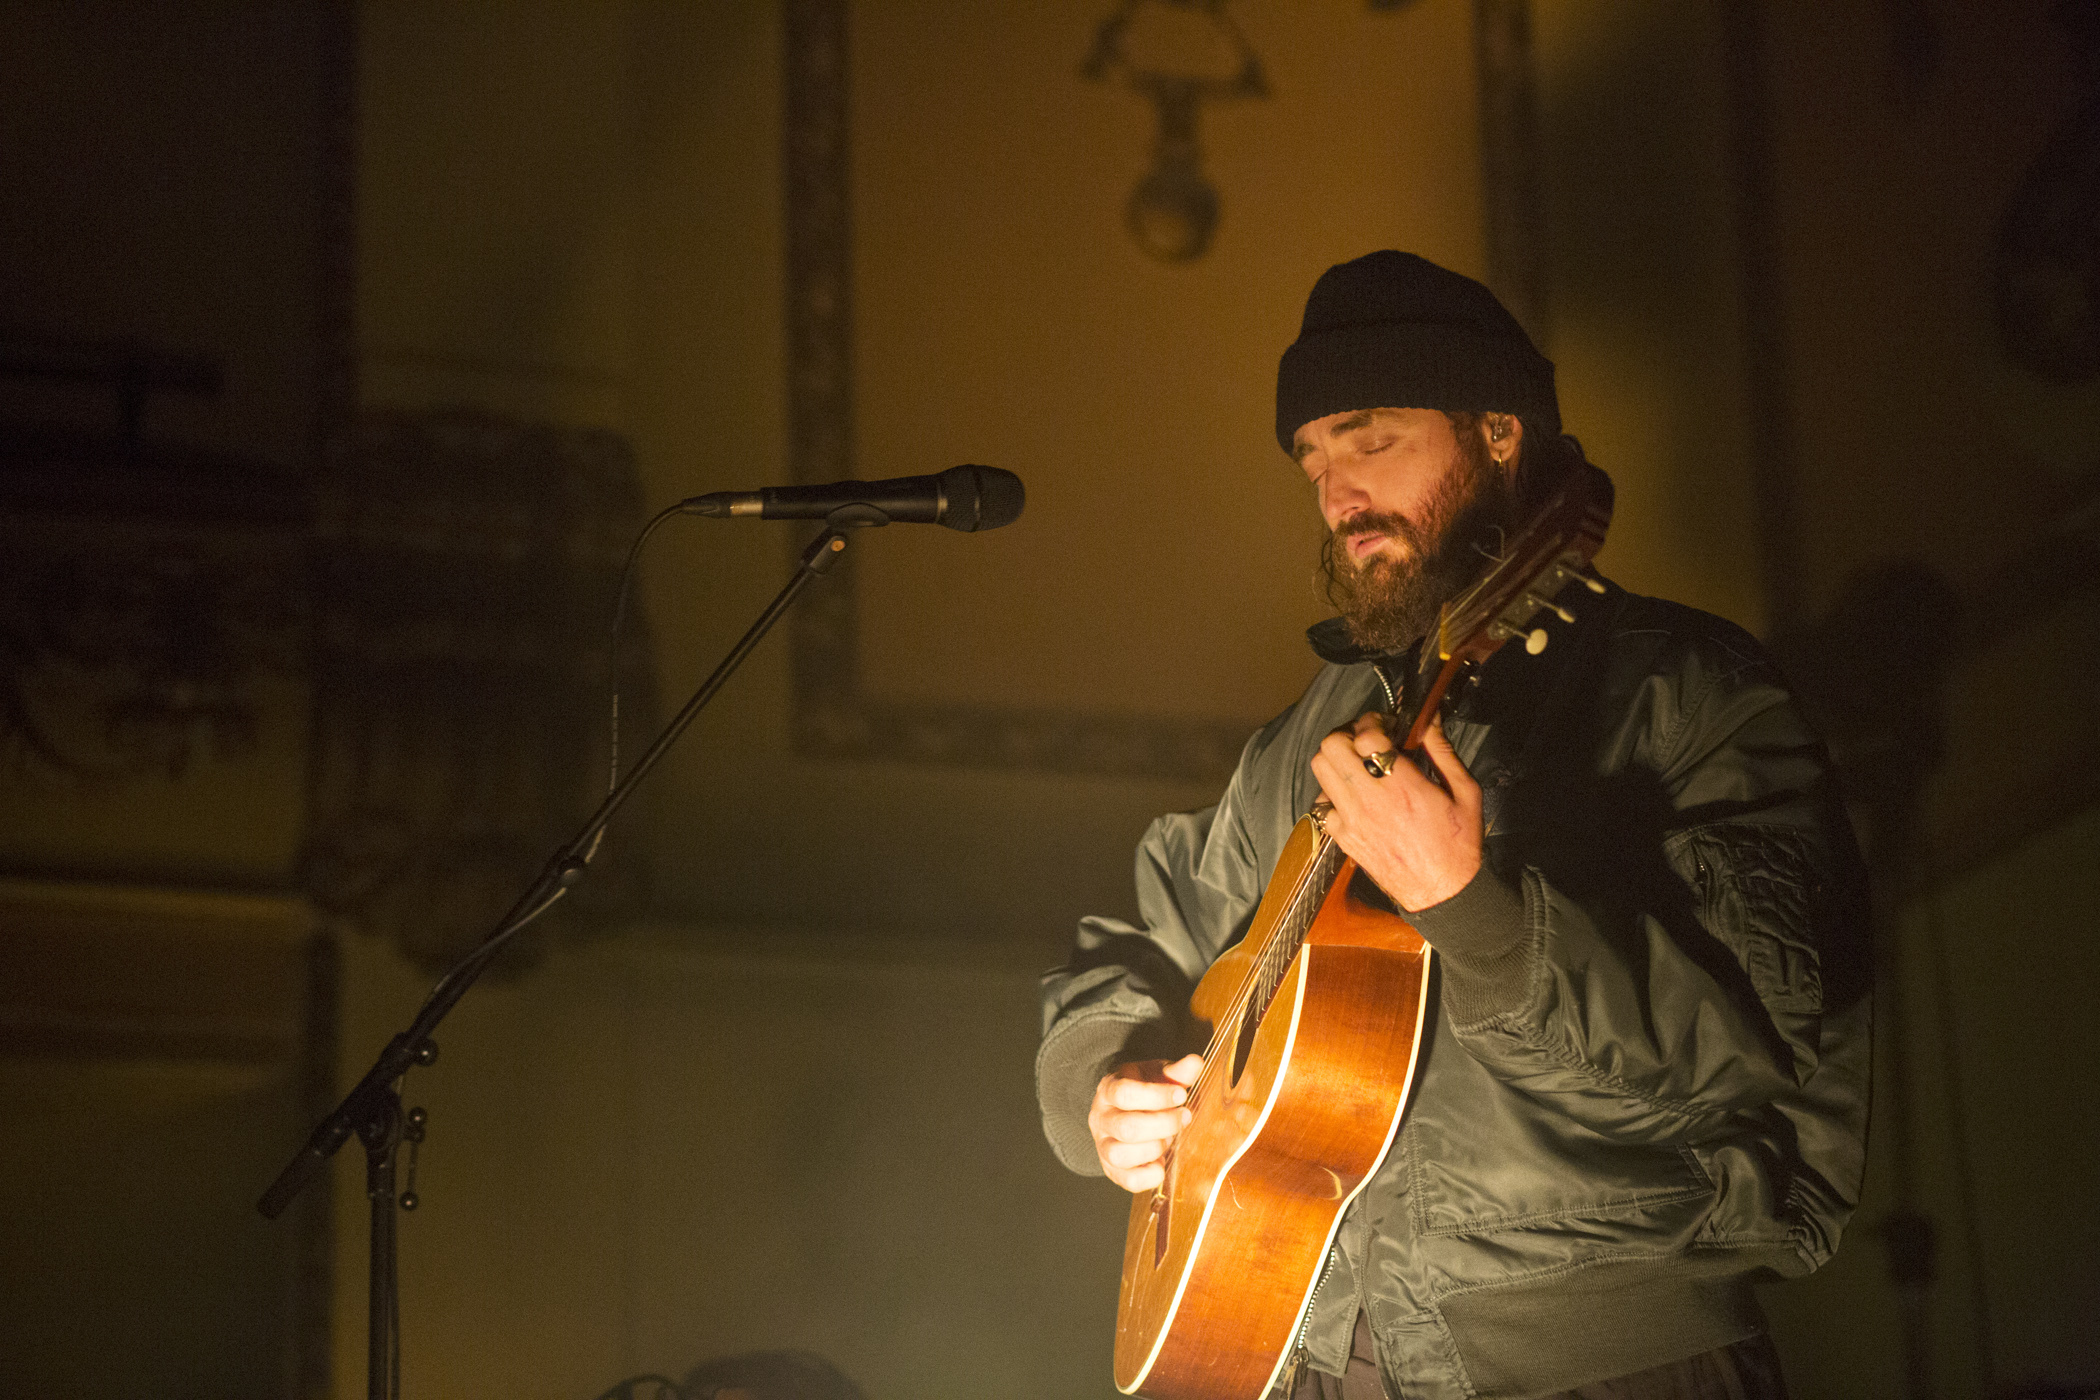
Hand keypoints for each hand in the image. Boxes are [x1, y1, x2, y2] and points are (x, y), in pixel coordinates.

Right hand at [1088, 1053, 1201, 1191]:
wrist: (1126, 1111)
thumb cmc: (1145, 1092)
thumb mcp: (1157, 1075)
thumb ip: (1176, 1072)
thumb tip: (1195, 1063)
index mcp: (1109, 1090)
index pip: (1124, 1093)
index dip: (1156, 1096)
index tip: (1181, 1094)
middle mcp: (1100, 1119)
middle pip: (1126, 1127)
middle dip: (1163, 1124)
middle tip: (1185, 1116)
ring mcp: (1103, 1146)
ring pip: (1121, 1155)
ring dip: (1155, 1148)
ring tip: (1170, 1139)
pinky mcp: (1112, 1170)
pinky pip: (1127, 1180)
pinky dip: (1149, 1176)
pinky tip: (1163, 1163)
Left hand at [1309, 712, 1481, 911]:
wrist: (1443, 894)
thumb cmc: (1458, 845)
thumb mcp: (1465, 792)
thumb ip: (1442, 751)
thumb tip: (1428, 719)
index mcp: (1402, 785)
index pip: (1365, 735)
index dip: (1372, 721)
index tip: (1385, 724)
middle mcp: (1369, 800)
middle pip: (1331, 746)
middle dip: (1348, 734)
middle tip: (1367, 740)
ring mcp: (1351, 820)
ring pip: (1320, 769)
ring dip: (1336, 758)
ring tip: (1358, 763)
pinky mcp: (1343, 838)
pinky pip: (1320, 803)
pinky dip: (1331, 793)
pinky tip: (1353, 795)